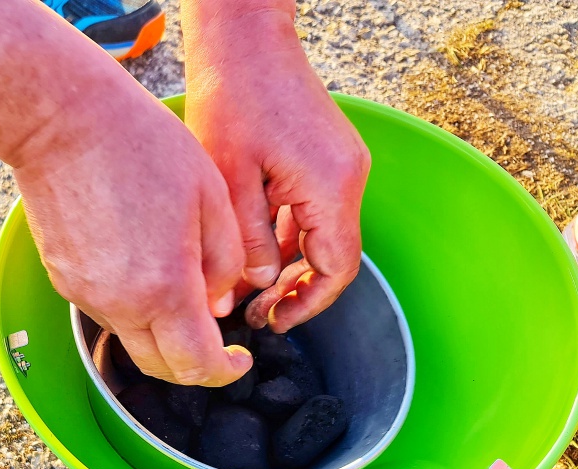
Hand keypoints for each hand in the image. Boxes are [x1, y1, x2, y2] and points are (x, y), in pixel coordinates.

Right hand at [12, 86, 252, 385]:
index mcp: (165, 286)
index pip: (197, 365)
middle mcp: (120, 304)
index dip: (225, 372)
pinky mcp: (64, 280)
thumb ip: (226, 261)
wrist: (61, 120)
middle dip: (194, 366)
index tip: (239, 360)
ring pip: (133, 340)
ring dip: (162, 333)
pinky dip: (133, 308)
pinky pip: (107, 312)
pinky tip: (143, 264)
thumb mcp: (211, 195)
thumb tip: (220, 306)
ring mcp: (86, 294)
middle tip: (216, 342)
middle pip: (162, 368)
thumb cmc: (143, 144)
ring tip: (180, 286)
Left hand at [183, 4, 370, 332]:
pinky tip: (252, 251)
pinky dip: (286, 235)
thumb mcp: (230, 181)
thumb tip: (248, 294)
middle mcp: (346, 177)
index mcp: (331, 187)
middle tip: (252, 312)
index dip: (306, 305)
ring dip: (287, 264)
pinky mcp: (323, 156)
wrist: (244, 38)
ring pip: (319, 235)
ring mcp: (338, 165)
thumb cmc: (233, 97)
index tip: (272, 322)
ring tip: (245, 289)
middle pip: (331, 256)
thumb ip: (244, 244)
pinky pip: (311, 210)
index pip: (335, 269)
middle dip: (294, 290)